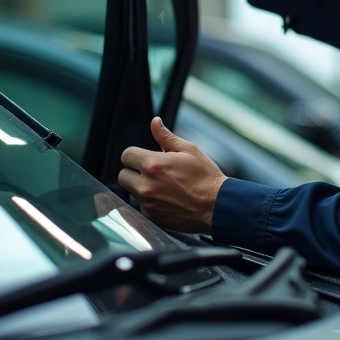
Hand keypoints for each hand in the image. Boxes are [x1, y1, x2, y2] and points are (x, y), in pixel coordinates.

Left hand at [119, 117, 226, 233]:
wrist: (217, 206)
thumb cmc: (206, 177)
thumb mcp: (189, 150)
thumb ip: (166, 136)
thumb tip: (154, 122)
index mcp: (153, 164)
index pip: (126, 155)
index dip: (135, 155)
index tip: (145, 158)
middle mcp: (146, 185)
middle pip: (122, 175)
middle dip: (134, 172)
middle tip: (152, 172)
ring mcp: (148, 203)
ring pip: (131, 192)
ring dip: (140, 188)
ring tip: (162, 187)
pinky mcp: (152, 217)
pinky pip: (141, 207)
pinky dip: (149, 203)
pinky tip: (166, 199)